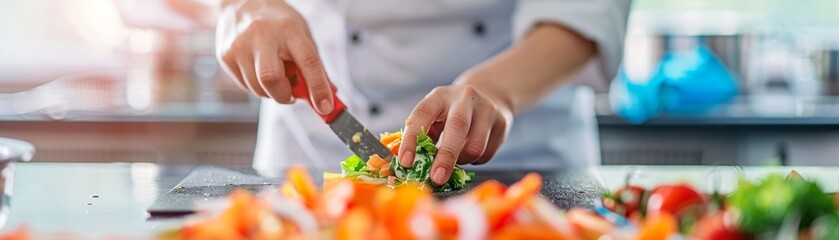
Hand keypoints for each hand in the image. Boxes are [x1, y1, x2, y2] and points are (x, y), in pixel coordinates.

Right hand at [216, 0, 333, 113]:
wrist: (241, 3)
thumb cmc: (278, 23)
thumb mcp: (302, 35)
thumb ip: (315, 66)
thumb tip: (330, 96)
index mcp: (289, 29)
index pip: (308, 62)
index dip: (318, 87)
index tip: (325, 107)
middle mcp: (262, 35)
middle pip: (272, 79)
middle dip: (284, 95)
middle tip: (291, 94)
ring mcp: (240, 45)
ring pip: (258, 88)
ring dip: (271, 92)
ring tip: (275, 75)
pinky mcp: (225, 55)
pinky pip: (245, 87)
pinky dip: (257, 87)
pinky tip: (259, 71)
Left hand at [398, 83, 513, 185]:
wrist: (490, 95)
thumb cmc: (452, 112)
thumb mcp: (436, 116)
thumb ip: (425, 136)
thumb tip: (413, 166)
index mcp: (440, 96)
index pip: (422, 113)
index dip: (412, 138)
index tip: (405, 162)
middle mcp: (464, 98)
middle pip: (457, 127)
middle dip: (446, 156)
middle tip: (436, 179)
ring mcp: (486, 108)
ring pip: (475, 146)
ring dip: (462, 161)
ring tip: (457, 159)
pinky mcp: (502, 122)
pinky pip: (487, 154)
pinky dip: (476, 161)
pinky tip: (472, 152)